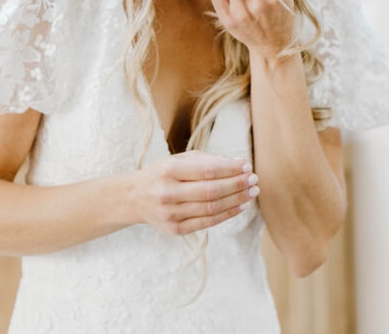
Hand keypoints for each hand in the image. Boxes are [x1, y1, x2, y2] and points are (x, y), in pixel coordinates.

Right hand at [130, 150, 259, 235]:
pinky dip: (227, 214)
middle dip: (237, 185)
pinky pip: (206, 223)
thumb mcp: (180, 159)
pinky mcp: (175, 229)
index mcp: (169, 170)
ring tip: (251, 192)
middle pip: (211, 191)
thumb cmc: (163, 174)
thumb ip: (209, 160)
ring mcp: (170, 214)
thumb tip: (240, 162)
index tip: (247, 166)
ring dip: (236, 200)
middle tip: (254, 180)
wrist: (134, 198)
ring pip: (211, 208)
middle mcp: (168, 193)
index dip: (230, 169)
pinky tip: (240, 206)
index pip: (207, 170)